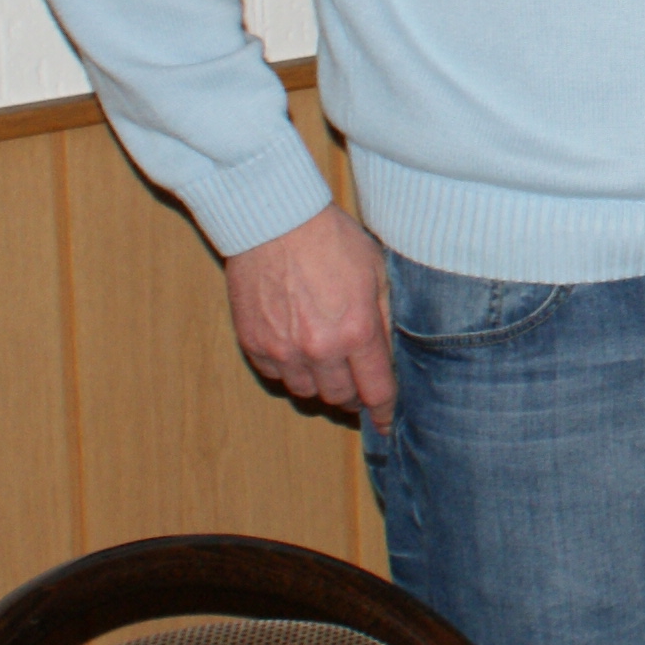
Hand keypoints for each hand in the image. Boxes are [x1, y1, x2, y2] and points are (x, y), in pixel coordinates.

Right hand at [223, 204, 395, 429]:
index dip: (383, 410)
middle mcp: (319, 349)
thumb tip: (390, 353)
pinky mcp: (254, 343)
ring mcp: (283, 349)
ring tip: (327, 364)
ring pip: (305, 391)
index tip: (385, 422)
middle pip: (339, 397)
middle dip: (352, 395)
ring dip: (320, 384)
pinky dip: (289, 370)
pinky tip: (298, 350)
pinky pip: (275, 376)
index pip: (375, 389)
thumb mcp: (377, 273)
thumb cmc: (331, 241)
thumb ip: (384, 317)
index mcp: (357, 331)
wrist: (274, 223)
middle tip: (357, 383)